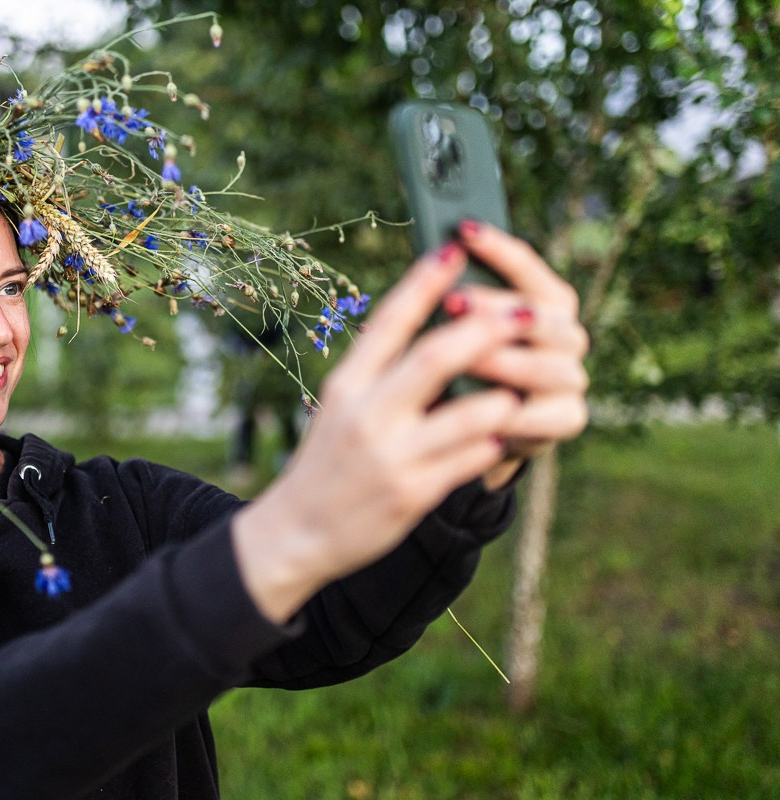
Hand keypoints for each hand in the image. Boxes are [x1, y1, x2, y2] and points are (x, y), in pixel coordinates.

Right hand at [233, 241, 532, 622]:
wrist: (298, 531)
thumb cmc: (327, 460)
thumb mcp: (340, 407)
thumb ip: (380, 371)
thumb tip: (432, 323)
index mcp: (347, 384)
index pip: (390, 321)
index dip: (425, 282)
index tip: (455, 248)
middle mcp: (367, 415)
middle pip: (435, 357)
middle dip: (487, 331)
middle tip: (528, 314)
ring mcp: (391, 456)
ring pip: (468, 414)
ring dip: (503, 395)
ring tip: (525, 384)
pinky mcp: (412, 494)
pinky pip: (470, 460)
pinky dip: (493, 442)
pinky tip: (505, 434)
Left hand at [450, 220, 589, 487]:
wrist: (472, 431)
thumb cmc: (458, 368)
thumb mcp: (454, 332)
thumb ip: (457, 300)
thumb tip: (435, 259)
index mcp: (546, 302)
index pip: (527, 268)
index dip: (498, 248)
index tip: (464, 229)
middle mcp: (567, 334)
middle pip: (541, 315)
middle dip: (494, 308)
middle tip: (451, 301)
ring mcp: (571, 377)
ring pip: (546, 366)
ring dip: (505, 361)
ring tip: (465, 359)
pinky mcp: (567, 418)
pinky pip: (544, 415)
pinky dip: (512, 412)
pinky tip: (480, 409)